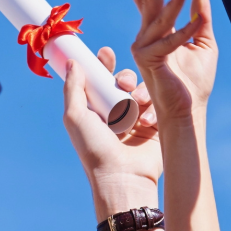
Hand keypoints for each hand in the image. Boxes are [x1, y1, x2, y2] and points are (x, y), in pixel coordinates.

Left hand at [62, 46, 162, 181]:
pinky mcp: (155, 126)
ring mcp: (137, 119)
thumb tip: (73, 62)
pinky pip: (157, 104)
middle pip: (123, 81)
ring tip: (136, 102)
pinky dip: (152, 107)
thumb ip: (73, 88)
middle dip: (125, 76)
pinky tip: (146, 119)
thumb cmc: (94, 149)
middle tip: (123, 82)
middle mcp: (116, 113)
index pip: (100, 80)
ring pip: (142, 90)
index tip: (105, 53)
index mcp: (96, 110)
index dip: (103, 65)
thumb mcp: (76, 117)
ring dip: (139, 90)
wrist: (123, 177)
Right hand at [114, 0, 216, 119]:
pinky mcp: (150, 60)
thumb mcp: (204, 43)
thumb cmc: (195, 82)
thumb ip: (200, 17)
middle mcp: (146, 35)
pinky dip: (186, 30)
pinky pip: (171, 39)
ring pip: (160, 13)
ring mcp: (144, 46)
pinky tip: (196, 22)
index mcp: (157, 30)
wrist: (189, 111)